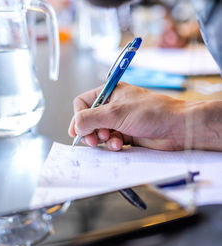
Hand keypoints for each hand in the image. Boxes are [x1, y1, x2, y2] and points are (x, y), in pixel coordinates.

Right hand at [68, 82, 187, 150]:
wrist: (176, 128)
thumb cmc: (152, 112)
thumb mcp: (116, 112)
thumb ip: (90, 118)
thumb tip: (76, 126)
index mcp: (109, 93)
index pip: (82, 103)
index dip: (78, 117)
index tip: (78, 131)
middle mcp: (113, 107)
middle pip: (89, 120)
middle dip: (90, 131)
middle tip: (94, 140)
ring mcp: (119, 121)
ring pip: (99, 132)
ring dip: (102, 139)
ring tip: (111, 140)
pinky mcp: (126, 134)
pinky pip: (110, 141)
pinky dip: (112, 144)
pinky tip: (119, 145)